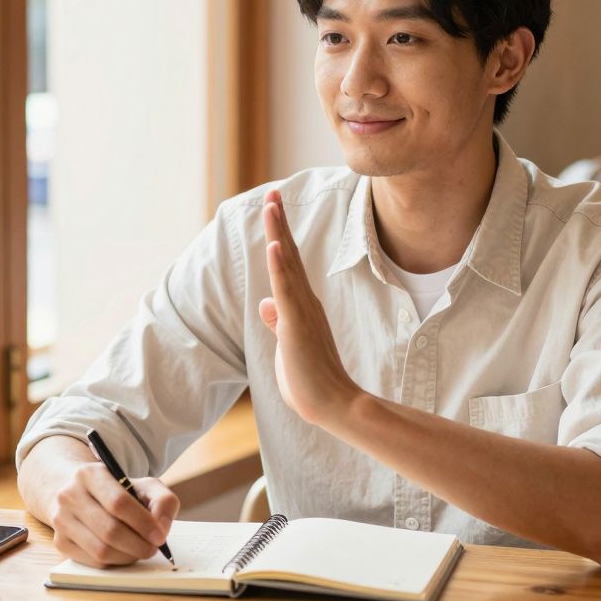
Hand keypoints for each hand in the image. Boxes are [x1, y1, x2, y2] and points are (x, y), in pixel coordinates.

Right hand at [48, 462, 178, 566]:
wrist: (77, 493)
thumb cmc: (116, 491)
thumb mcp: (142, 485)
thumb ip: (162, 500)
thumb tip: (161, 527)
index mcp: (90, 474)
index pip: (118, 502)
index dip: (143, 523)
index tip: (160, 536)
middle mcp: (69, 495)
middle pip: (110, 530)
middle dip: (138, 544)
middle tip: (153, 548)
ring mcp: (61, 520)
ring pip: (101, 550)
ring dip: (128, 556)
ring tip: (140, 551)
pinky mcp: (60, 541)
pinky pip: (92, 561)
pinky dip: (114, 562)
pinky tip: (124, 553)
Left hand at [259, 189, 361, 425]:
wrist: (335, 407)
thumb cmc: (311, 382)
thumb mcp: (288, 348)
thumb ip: (279, 323)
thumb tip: (266, 304)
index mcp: (302, 308)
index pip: (288, 265)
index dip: (279, 237)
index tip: (273, 209)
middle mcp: (305, 303)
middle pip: (289, 255)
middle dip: (279, 223)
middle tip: (272, 193)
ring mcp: (303, 312)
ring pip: (287, 265)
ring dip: (278, 233)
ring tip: (271, 205)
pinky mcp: (298, 326)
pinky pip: (287, 291)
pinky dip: (280, 267)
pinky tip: (275, 245)